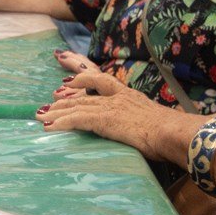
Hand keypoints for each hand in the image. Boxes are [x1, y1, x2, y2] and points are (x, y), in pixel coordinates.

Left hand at [36, 70, 197, 162]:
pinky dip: (61, 123)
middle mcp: (116, 97)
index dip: (82, 79)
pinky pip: (76, 120)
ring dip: (56, 113)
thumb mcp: (156, 123)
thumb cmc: (173, 133)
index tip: (68, 82)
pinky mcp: (104, 120)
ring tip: (40, 117)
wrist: (174, 133)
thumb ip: (146, 123)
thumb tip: (149, 135)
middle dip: (63, 98)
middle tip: (48, 102)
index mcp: (129, 95)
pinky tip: (49, 127)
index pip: (101, 80)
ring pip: (76, 107)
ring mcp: (109, 107)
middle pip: (83, 94)